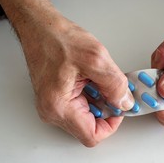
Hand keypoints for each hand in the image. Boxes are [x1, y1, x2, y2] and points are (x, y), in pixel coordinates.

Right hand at [0, 0, 133, 145]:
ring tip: (100, 79)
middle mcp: (52, 111)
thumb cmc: (56, 38)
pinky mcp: (55, 99)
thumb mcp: (96, 59)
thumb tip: (125, 103)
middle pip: (89, 126)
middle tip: (113, 89)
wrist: (38, 26)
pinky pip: (80, 107)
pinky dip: (92, 96)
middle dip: (106, 110)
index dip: (111, 125)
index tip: (120, 108)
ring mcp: (52, 106)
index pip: (92, 136)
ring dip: (99, 101)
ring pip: (86, 116)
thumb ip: (115, 85)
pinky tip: (92, 79)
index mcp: (58, 107)